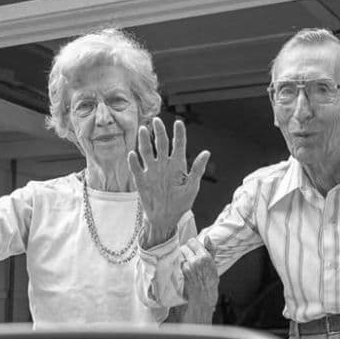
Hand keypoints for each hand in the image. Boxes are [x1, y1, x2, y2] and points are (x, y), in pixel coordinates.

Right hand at [129, 118, 209, 243]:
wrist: (166, 218)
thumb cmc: (181, 203)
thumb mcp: (192, 187)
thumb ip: (197, 170)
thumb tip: (206, 153)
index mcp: (178, 164)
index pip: (179, 144)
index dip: (179, 133)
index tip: (178, 122)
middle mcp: (164, 164)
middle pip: (161, 143)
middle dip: (159, 131)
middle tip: (157, 120)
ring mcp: (152, 171)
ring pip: (147, 152)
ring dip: (145, 141)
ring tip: (144, 130)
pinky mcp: (141, 180)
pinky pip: (136, 169)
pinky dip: (134, 162)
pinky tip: (132, 155)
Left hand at [181, 237, 219, 311]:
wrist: (203, 294)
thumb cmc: (210, 279)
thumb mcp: (213, 263)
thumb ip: (210, 249)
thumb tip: (207, 237)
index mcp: (205, 256)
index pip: (192, 241)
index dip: (193, 244)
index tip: (194, 249)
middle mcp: (196, 260)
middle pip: (185, 246)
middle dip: (187, 249)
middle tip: (191, 256)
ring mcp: (188, 265)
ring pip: (181, 253)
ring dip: (183, 255)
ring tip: (188, 262)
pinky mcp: (182, 270)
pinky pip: (179, 261)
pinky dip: (181, 262)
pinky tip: (186, 268)